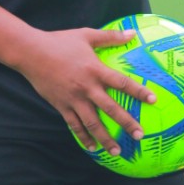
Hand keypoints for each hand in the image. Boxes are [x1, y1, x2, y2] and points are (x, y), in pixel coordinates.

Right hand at [17, 27, 155, 155]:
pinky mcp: (61, 106)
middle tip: (139, 135)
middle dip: (126, 123)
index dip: (138, 91)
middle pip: (110, 108)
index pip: (121, 83)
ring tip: (117, 151)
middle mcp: (86, 87)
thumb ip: (110, 36)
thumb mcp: (86, 35)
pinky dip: (83, 137)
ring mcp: (73, 99)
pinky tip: (92, 148)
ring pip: (92, 123)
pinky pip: (74, 125)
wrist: (31, 53)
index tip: (153, 100)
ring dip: (105, 138)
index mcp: (95, 70)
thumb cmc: (60, 42)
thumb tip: (132, 33)